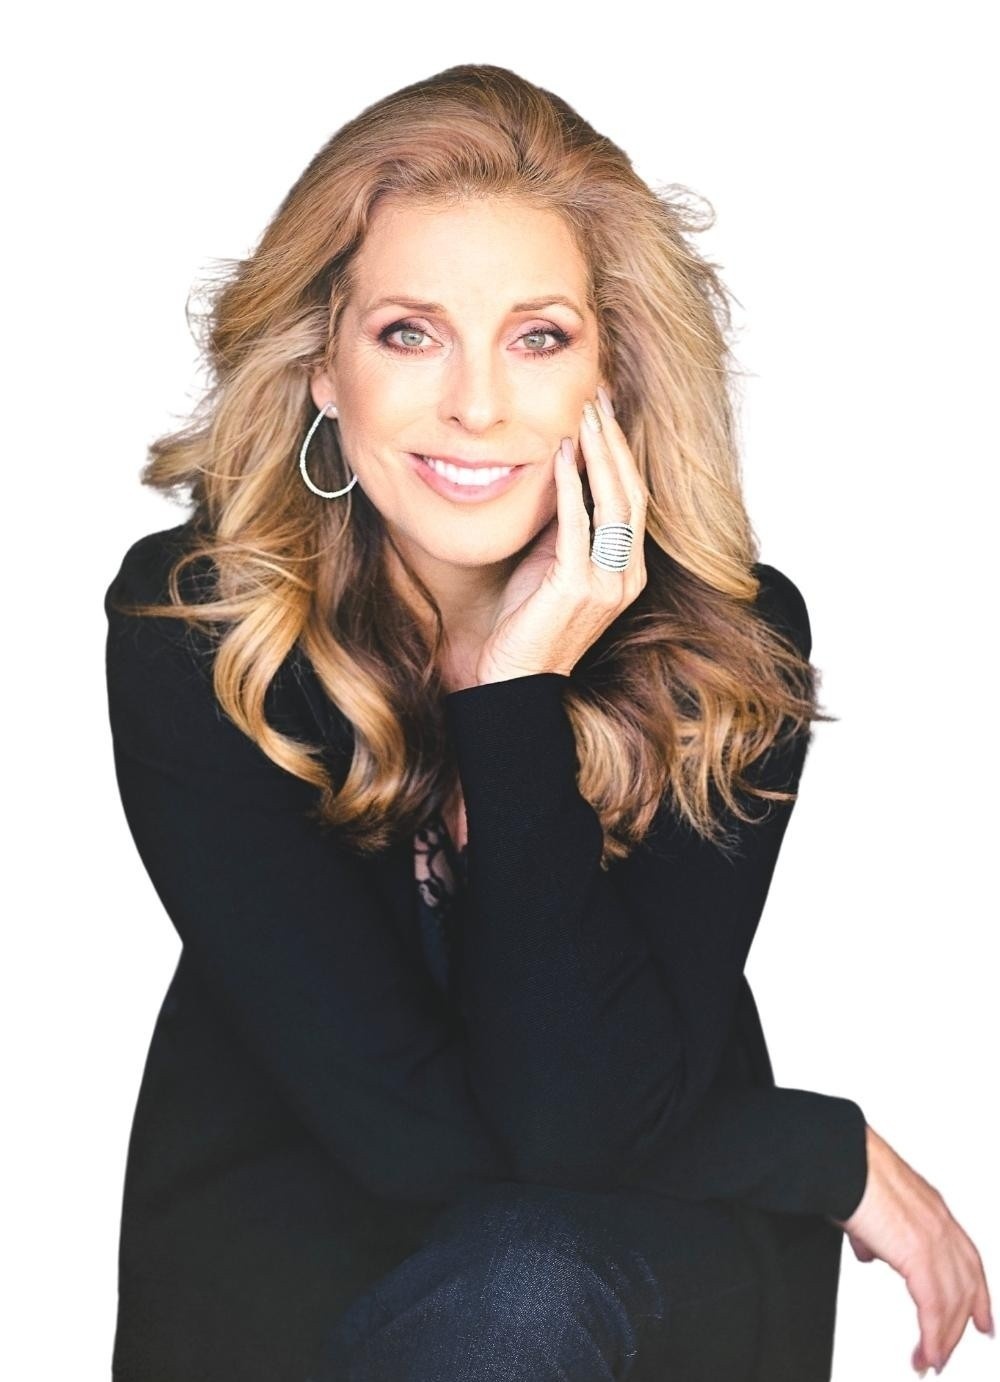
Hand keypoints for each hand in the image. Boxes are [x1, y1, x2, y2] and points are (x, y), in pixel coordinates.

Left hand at [475, 390, 648, 684]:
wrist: (514, 680)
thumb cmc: (527, 624)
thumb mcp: (552, 566)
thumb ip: (567, 528)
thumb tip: (564, 476)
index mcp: (628, 572)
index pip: (634, 500)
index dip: (622, 454)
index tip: (607, 414)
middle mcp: (626, 576)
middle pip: (633, 493)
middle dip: (616, 442)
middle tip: (600, 399)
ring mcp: (607, 583)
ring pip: (616, 502)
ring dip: (600, 453)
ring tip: (587, 413)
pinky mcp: (577, 587)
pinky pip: (580, 523)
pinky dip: (572, 484)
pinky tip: (562, 453)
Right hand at [830, 1123, 993, 1374]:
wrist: (839, 1158)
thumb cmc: (847, 1170)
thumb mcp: (868, 1206)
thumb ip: (874, 1234)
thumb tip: (869, 1253)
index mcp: (931, 1208)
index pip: (967, 1258)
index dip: (977, 1293)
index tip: (981, 1320)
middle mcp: (940, 1222)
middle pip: (967, 1284)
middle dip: (962, 1323)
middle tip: (948, 1352)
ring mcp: (933, 1237)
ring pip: (953, 1300)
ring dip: (944, 1337)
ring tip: (931, 1360)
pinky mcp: (919, 1253)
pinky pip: (934, 1306)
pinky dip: (933, 1335)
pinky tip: (926, 1352)